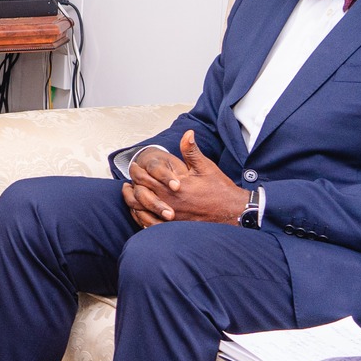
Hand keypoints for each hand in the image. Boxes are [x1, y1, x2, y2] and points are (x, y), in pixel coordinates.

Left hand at [123, 132, 248, 226]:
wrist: (232, 211)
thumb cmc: (219, 189)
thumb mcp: (205, 167)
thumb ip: (192, 151)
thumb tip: (187, 133)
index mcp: (174, 186)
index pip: (146, 177)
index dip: (137, 172)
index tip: (134, 167)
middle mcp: (170, 202)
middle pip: (140, 194)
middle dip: (132, 186)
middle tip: (128, 182)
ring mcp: (171, 217)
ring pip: (142, 211)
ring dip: (133, 203)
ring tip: (130, 196)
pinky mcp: (175, 228)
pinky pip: (151, 225)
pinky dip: (142, 219)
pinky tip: (141, 213)